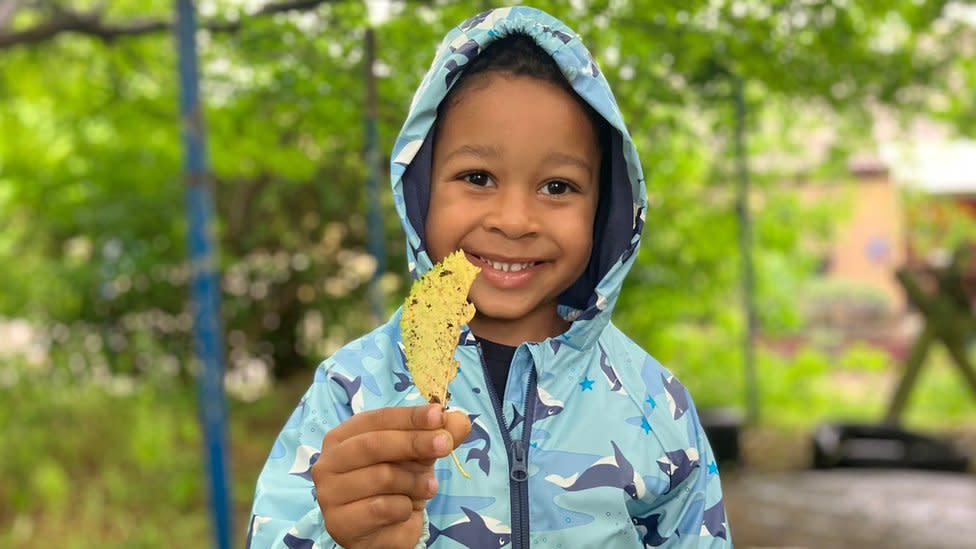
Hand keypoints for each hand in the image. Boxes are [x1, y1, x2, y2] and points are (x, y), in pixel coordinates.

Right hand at [313, 404, 471, 548]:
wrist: (388, 530)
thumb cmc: (398, 484)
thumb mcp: (421, 454)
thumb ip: (439, 435)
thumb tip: (460, 420)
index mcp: (343, 436)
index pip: (377, 419)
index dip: (410, 416)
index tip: (439, 415)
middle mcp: (329, 461)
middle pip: (374, 444)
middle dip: (414, 442)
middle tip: (445, 445)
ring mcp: (330, 493)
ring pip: (382, 477)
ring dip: (415, 482)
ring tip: (426, 488)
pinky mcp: (340, 522)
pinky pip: (382, 508)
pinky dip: (404, 507)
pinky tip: (406, 509)